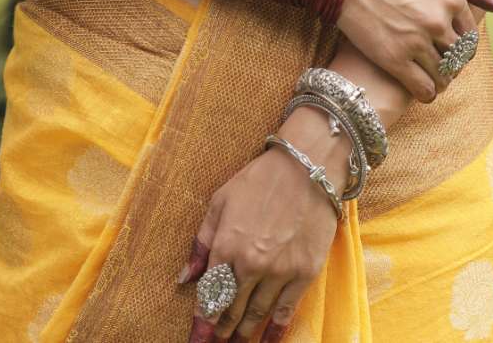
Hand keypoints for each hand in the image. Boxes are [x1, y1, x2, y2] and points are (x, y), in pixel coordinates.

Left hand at [178, 107, 346, 340]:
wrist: (308, 167)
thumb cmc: (261, 179)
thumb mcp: (221, 200)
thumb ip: (201, 241)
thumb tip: (184, 278)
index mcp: (226, 245)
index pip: (210, 292)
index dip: (202, 317)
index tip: (197, 335)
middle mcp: (251, 264)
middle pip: (231, 308)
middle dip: (220, 329)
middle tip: (214, 340)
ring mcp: (280, 271)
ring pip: (256, 314)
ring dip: (243, 332)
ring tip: (235, 341)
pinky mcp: (305, 273)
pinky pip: (286, 311)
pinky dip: (274, 331)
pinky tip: (267, 341)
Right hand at [335, 0, 492, 101]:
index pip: (471, 33)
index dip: (460, 42)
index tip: (446, 44)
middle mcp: (438, 20)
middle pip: (459, 56)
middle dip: (451, 61)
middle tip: (436, 61)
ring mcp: (416, 41)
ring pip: (444, 75)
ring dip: (441, 80)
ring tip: (430, 75)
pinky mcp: (394, 59)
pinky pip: (425, 89)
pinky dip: (428, 93)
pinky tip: (421, 88)